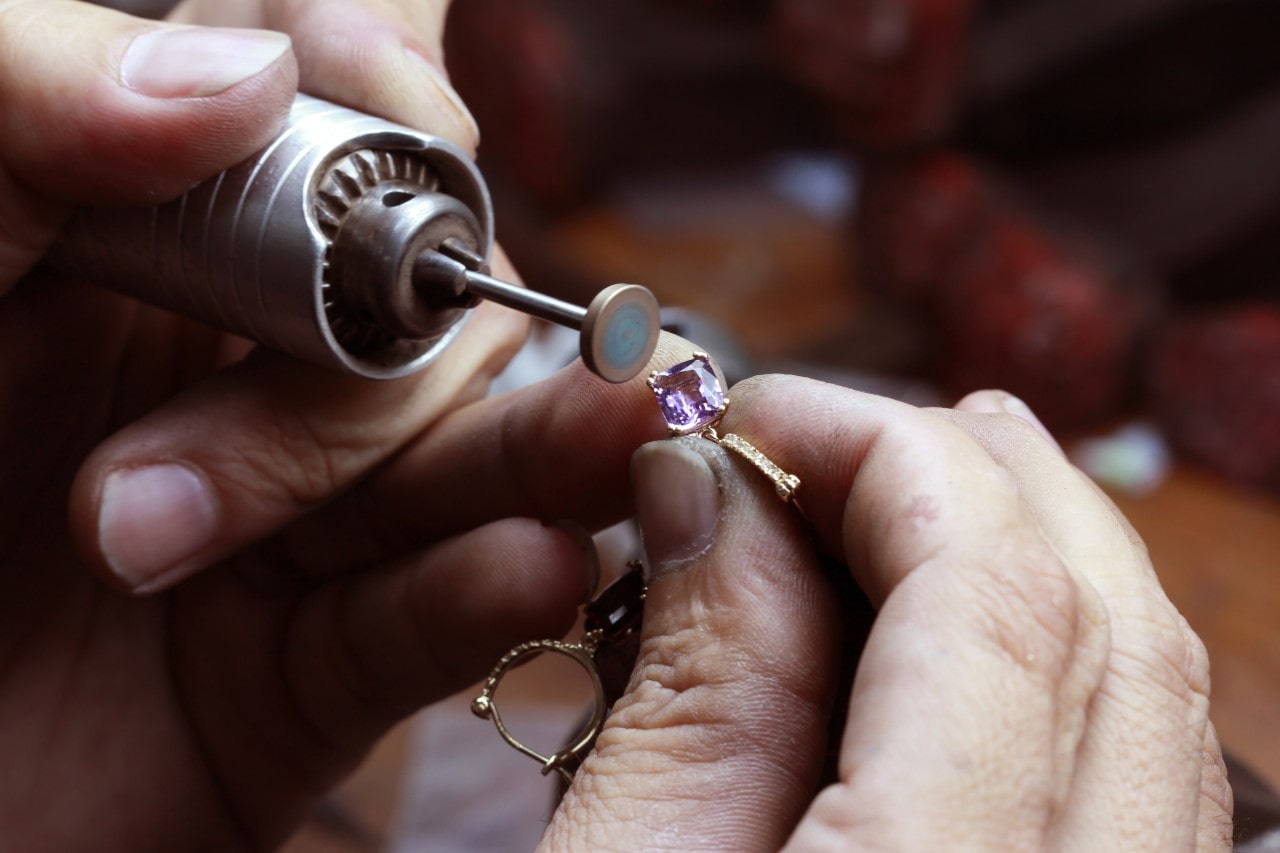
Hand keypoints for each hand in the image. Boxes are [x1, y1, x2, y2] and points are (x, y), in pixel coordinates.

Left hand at [0, 1, 592, 847]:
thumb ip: (25, 109)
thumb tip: (247, 70)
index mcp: (151, 233)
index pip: (333, 100)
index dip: (386, 76)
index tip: (379, 101)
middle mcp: (247, 359)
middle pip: (435, 298)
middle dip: (372, 359)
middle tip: (143, 485)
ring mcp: (296, 516)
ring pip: (472, 453)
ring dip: (513, 456)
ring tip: (581, 459)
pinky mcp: (312, 668)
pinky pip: (433, 622)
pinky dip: (487, 591)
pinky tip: (529, 565)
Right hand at [374, 359, 1227, 848]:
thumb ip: (695, 681)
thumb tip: (707, 488)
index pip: (995, 590)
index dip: (877, 452)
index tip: (751, 417)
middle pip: (1108, 621)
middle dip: (960, 476)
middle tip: (818, 433)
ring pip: (1146, 693)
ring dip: (1015, 555)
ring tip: (880, 499)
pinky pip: (1131, 776)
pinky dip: (1040, 661)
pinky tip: (940, 633)